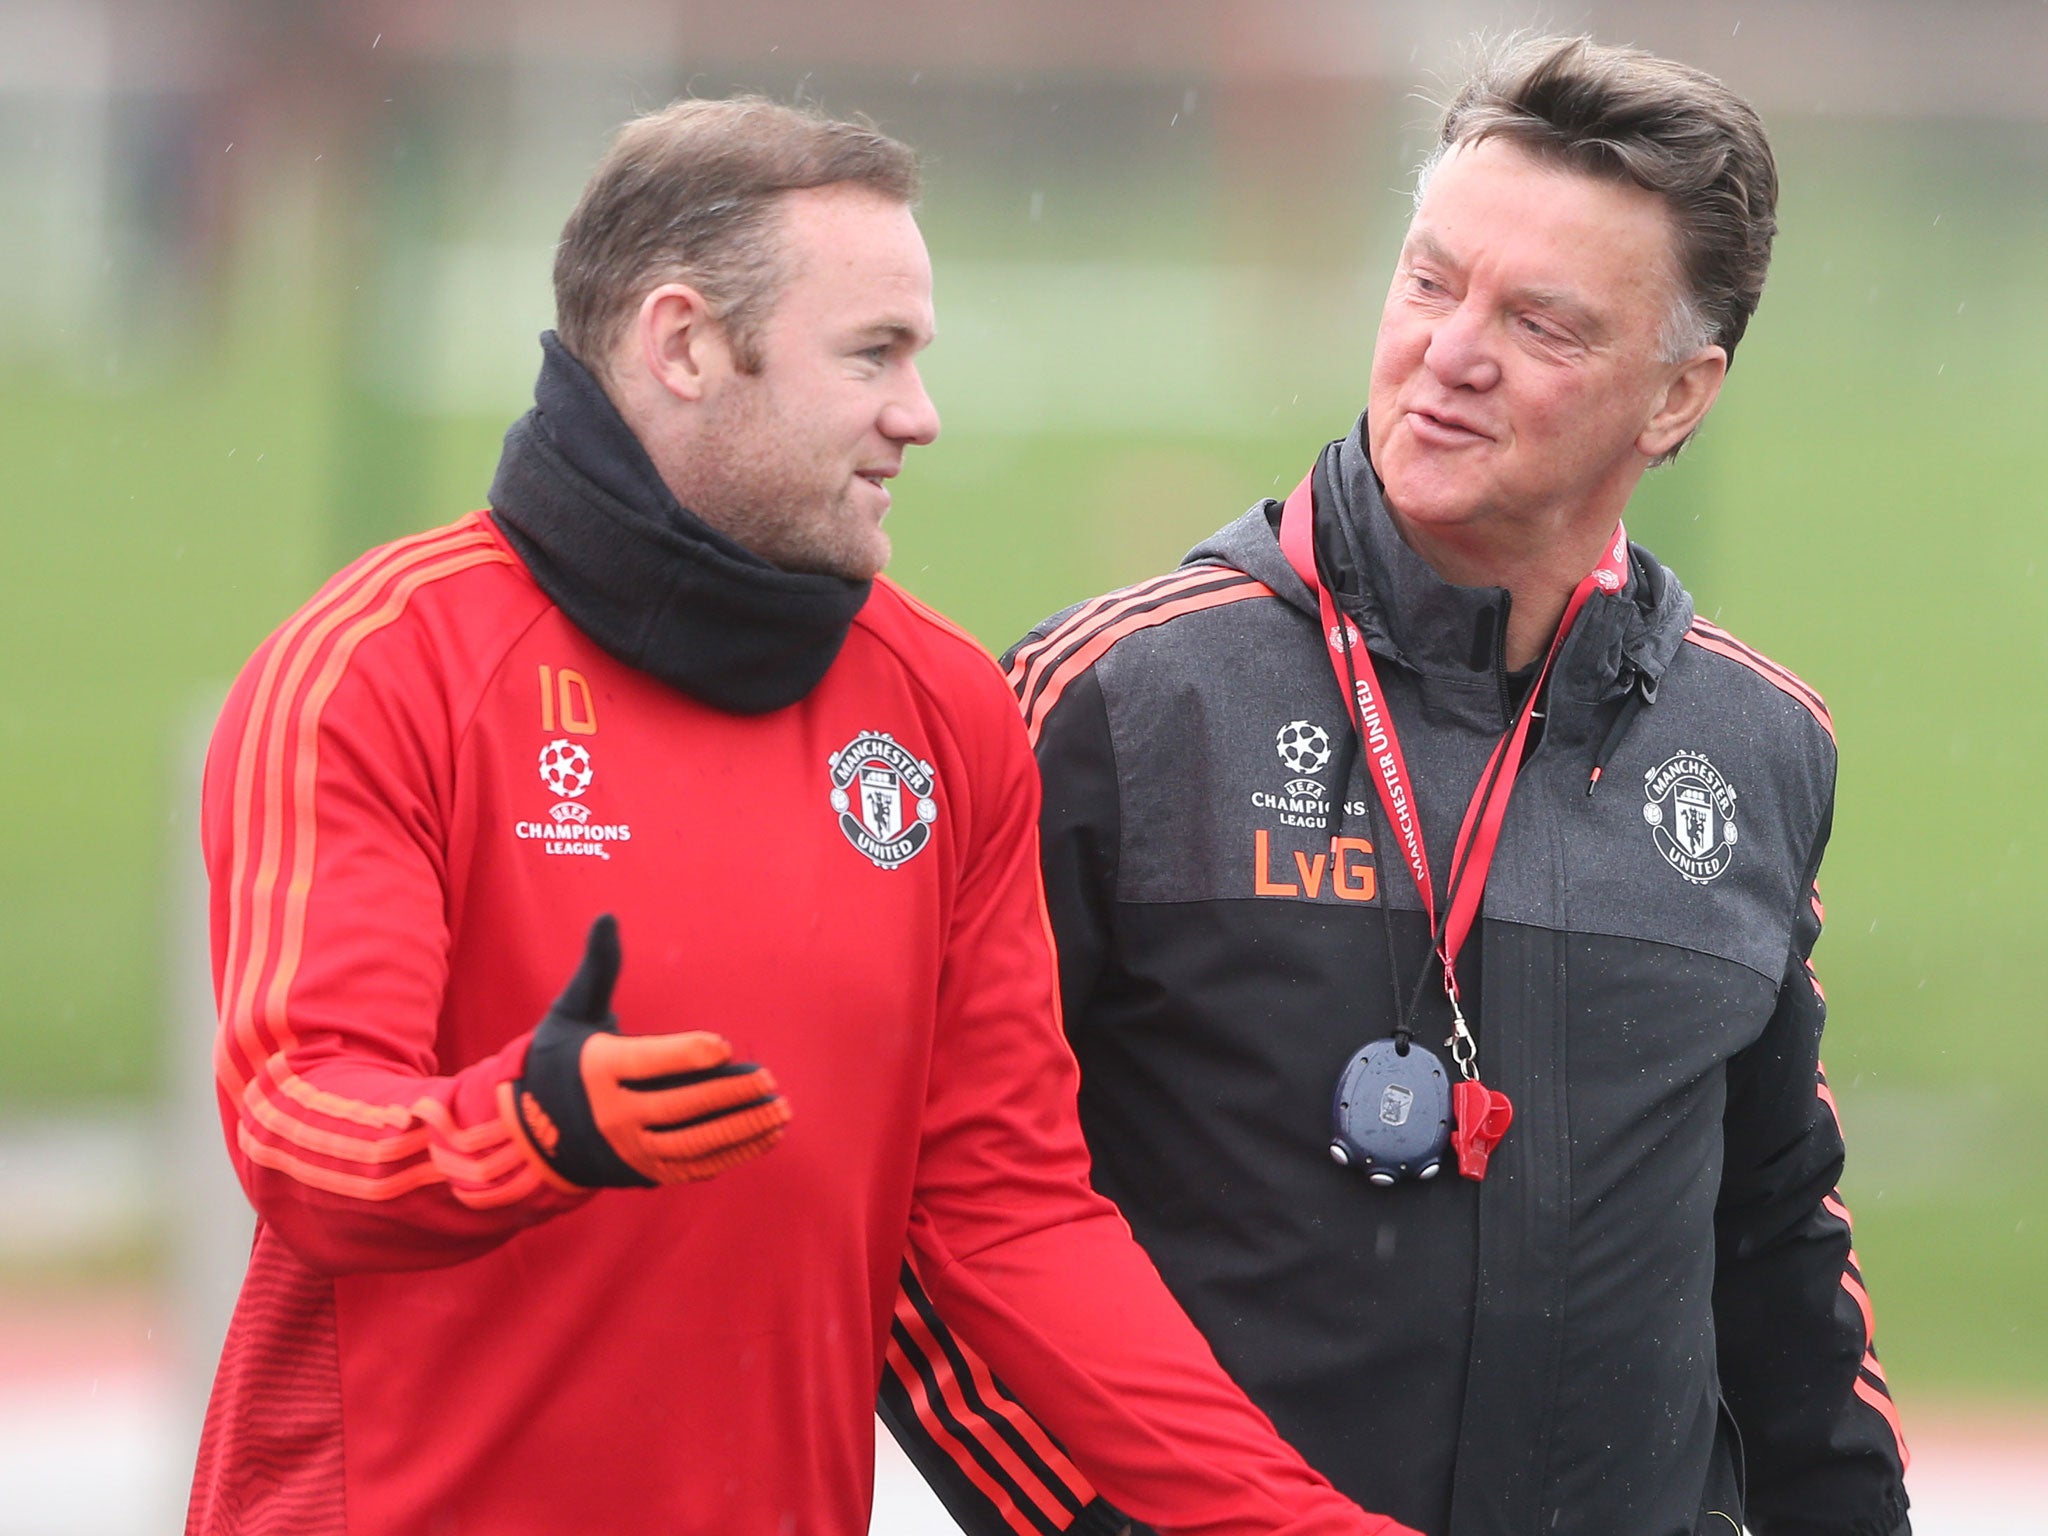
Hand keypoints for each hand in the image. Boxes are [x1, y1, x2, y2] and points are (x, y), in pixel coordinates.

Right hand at [504, 915, 791, 1187]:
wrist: (534, 1133)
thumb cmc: (563, 1058)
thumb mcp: (571, 1012)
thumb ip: (597, 968)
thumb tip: (607, 917)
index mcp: (597, 1070)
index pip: (649, 1063)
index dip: (689, 1055)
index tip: (725, 1046)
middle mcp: (613, 1115)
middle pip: (680, 1105)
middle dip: (729, 1094)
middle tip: (768, 1080)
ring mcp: (631, 1150)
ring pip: (694, 1143)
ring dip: (742, 1128)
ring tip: (779, 1110)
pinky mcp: (646, 1172)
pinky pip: (697, 1166)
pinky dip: (735, 1152)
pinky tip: (767, 1134)